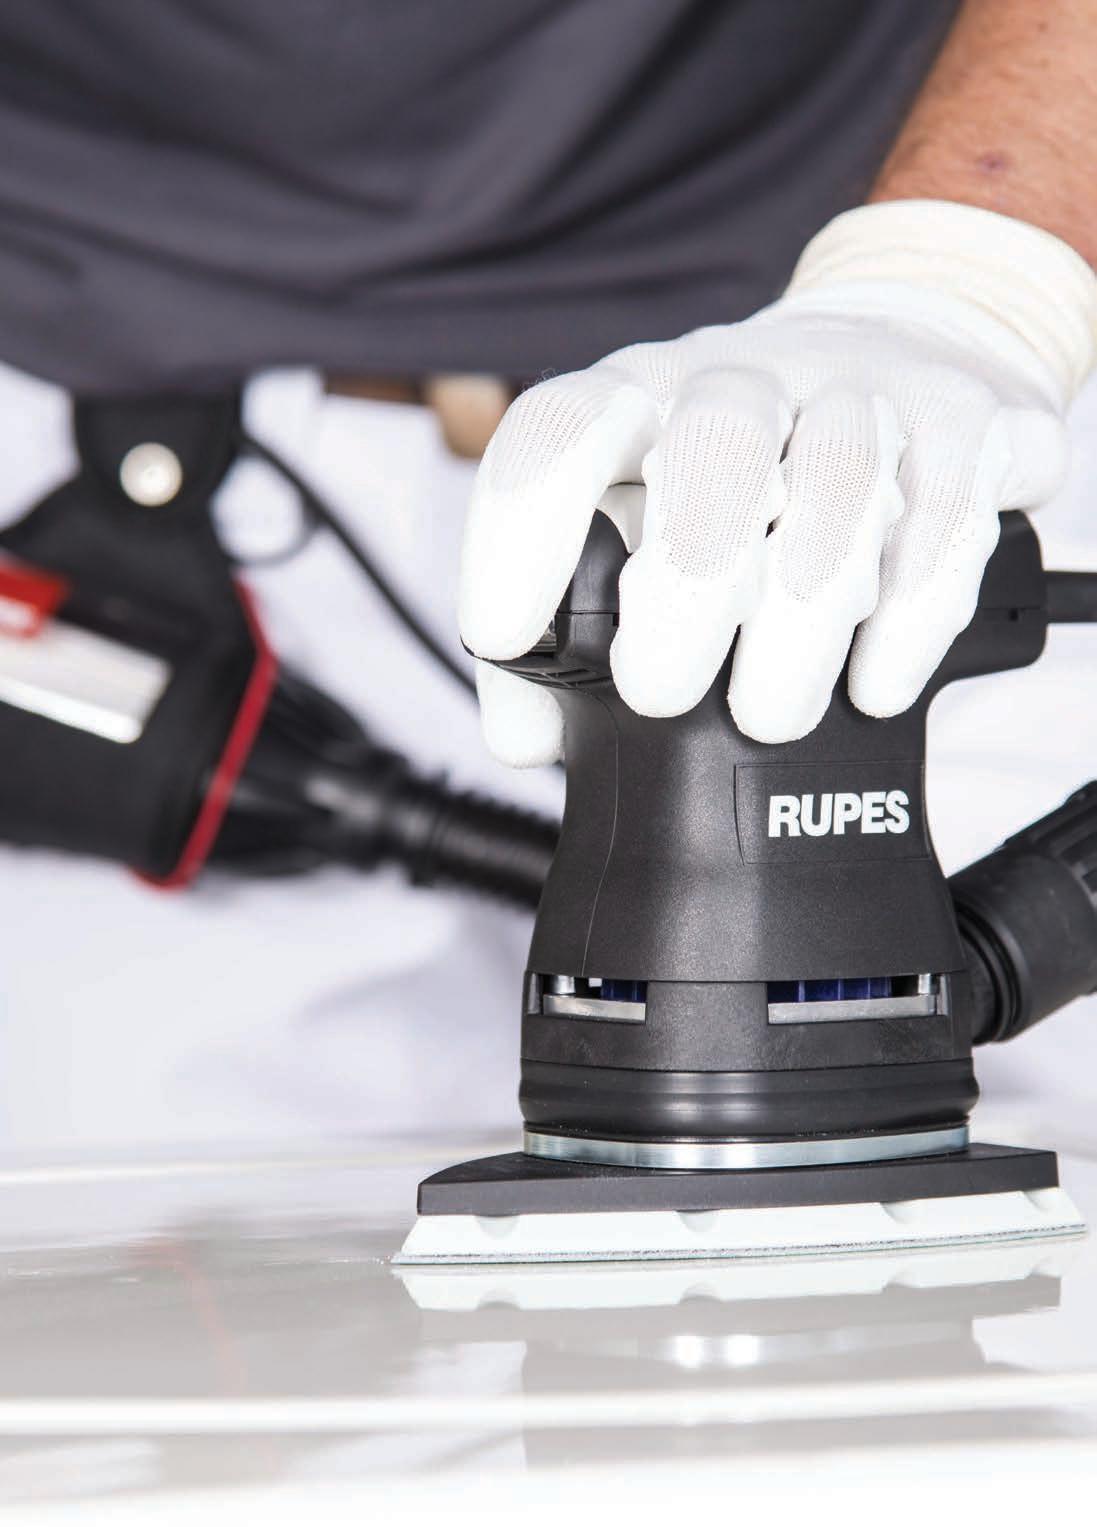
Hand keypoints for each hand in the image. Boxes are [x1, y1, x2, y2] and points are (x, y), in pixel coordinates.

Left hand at [460, 202, 1095, 761]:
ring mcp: (860, 391)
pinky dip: (910, 618)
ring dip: (800, 621)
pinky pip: (945, 515)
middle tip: (660, 694)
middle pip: (714, 449)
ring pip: (841, 480)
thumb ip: (570, 629)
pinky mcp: (964, 425)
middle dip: (682, 586)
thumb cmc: (750, 471)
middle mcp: (744, 377)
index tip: (502, 636)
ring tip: (770, 713)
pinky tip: (876, 685)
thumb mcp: (640, 524)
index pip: (558, 430)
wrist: (915, 353)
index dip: (516, 531)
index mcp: (640, 399)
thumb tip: (526, 734)